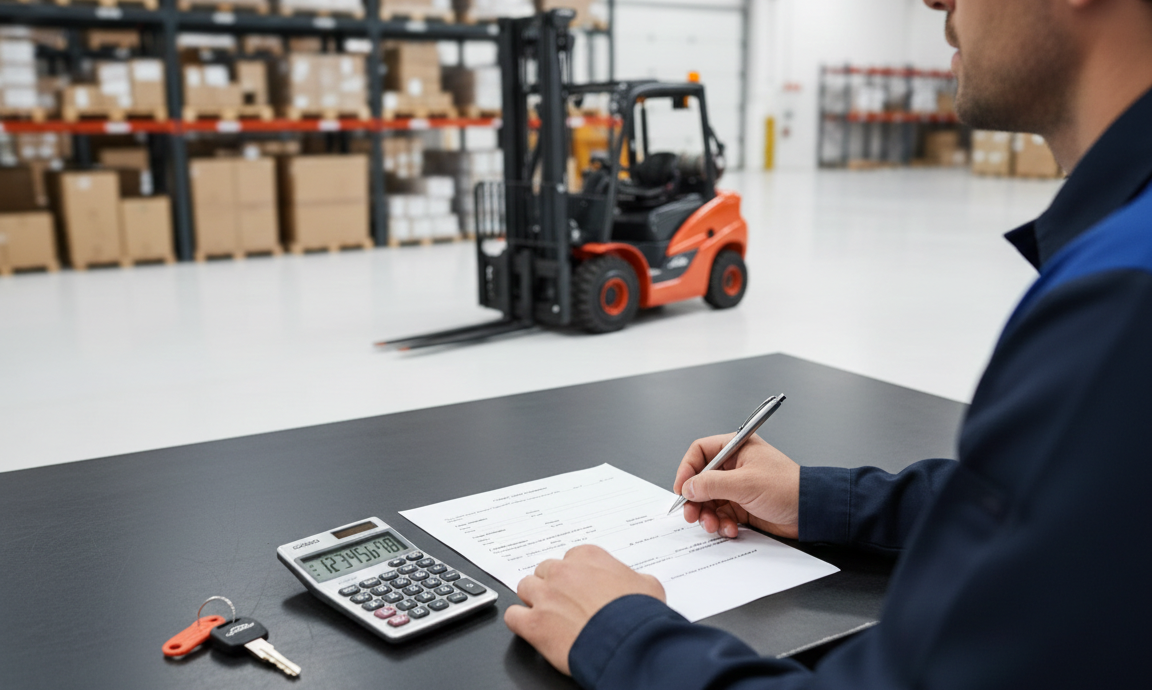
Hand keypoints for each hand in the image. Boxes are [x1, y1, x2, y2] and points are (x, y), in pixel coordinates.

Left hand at [504, 544, 665, 674]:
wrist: (630, 641)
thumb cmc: (639, 614)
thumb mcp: (648, 585)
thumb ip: (632, 578)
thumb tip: (635, 584)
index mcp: (588, 557)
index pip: (570, 560)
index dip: (575, 577)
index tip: (580, 589)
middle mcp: (563, 572)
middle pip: (545, 572)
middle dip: (553, 587)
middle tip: (565, 604)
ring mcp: (546, 596)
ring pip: (526, 588)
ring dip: (534, 600)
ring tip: (548, 616)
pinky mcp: (534, 623)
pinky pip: (513, 616)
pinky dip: (520, 623)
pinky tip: (532, 629)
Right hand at [673, 433, 800, 539]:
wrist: (811, 512)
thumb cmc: (787, 488)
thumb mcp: (744, 483)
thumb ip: (711, 484)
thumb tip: (688, 487)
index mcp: (736, 448)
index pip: (700, 452)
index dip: (687, 469)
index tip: (681, 489)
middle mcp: (734, 465)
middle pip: (701, 480)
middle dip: (695, 499)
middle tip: (691, 514)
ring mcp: (738, 487)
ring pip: (709, 500)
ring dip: (707, 515)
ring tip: (713, 525)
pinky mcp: (742, 506)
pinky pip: (721, 514)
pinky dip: (721, 523)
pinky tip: (730, 529)